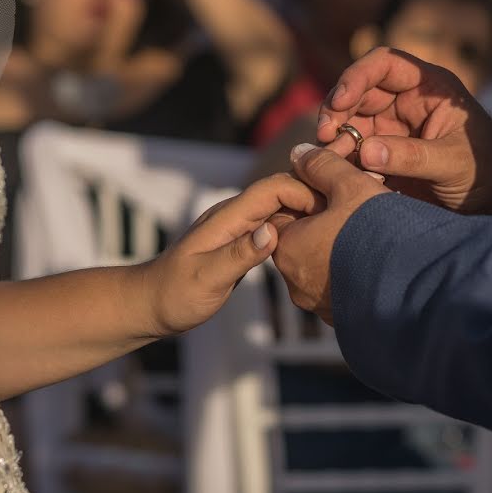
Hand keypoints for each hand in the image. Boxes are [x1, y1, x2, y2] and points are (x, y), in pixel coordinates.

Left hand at [143, 173, 321, 336]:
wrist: (150, 305)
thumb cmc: (174, 295)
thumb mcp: (206, 279)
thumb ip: (239, 255)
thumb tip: (273, 232)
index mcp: (228, 218)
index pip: (273, 187)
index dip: (303, 192)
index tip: (329, 212)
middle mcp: (235, 216)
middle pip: (282, 192)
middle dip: (312, 198)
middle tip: (341, 221)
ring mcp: (239, 227)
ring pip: (281, 208)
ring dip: (306, 213)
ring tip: (333, 232)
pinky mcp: (243, 241)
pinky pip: (275, 225)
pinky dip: (295, 229)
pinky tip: (310, 245)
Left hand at [273, 145, 390, 322]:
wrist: (416, 288)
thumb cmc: (377, 231)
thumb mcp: (350, 185)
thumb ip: (322, 165)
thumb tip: (300, 154)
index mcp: (288, 249)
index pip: (284, 211)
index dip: (309, 193)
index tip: (338, 186)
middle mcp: (296, 283)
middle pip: (305, 239)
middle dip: (326, 220)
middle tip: (358, 205)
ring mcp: (321, 306)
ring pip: (325, 263)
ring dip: (341, 246)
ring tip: (373, 230)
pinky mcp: (346, 320)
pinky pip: (344, 286)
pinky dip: (355, 270)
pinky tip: (379, 258)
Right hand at [318, 47, 491, 215]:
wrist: (487, 205)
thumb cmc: (482, 173)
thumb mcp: (454, 163)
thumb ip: (413, 157)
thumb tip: (366, 152)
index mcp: (428, 87)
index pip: (384, 63)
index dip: (357, 76)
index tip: (340, 101)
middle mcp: (405, 101)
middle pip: (357, 92)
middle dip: (336, 111)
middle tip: (324, 137)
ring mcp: (390, 127)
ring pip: (349, 122)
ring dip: (335, 139)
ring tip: (329, 160)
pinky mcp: (381, 154)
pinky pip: (352, 150)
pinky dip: (341, 160)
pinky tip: (338, 174)